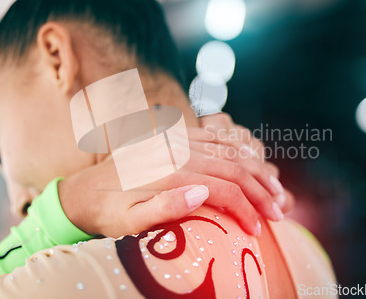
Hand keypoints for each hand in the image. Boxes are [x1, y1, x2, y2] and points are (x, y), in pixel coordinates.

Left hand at [59, 113, 293, 237]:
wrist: (85, 190)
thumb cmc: (107, 212)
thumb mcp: (127, 222)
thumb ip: (164, 208)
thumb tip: (203, 193)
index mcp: (168, 172)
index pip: (223, 188)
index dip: (246, 209)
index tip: (260, 229)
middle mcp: (176, 150)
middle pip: (232, 167)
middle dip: (260, 191)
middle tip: (279, 212)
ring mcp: (176, 140)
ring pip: (228, 150)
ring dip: (255, 169)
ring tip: (275, 189)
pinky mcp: (174, 137)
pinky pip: (213, 138)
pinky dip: (237, 150)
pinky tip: (251, 160)